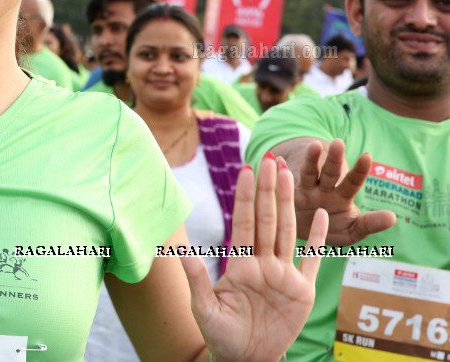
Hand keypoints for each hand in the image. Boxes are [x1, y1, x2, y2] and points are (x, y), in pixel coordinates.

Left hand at [181, 156, 328, 361]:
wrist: (246, 360)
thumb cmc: (221, 335)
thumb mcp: (204, 308)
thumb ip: (197, 278)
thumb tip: (179, 251)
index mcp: (240, 264)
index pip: (243, 223)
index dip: (245, 197)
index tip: (246, 171)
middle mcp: (263, 264)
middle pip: (267, 219)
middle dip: (269, 190)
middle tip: (271, 159)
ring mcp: (284, 275)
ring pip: (287, 231)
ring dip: (288, 204)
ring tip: (290, 175)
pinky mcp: (302, 291)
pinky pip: (312, 260)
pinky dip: (318, 239)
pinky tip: (322, 215)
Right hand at [288, 139, 396, 244]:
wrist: (304, 230)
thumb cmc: (333, 228)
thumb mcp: (352, 230)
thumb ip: (370, 223)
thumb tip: (394, 217)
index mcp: (341, 196)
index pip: (352, 181)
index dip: (359, 170)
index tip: (367, 156)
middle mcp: (323, 189)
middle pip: (329, 172)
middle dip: (333, 158)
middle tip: (338, 143)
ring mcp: (304, 191)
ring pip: (308, 173)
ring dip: (311, 158)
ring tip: (314, 146)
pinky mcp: (286, 196)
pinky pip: (282, 182)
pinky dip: (279, 170)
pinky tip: (276, 160)